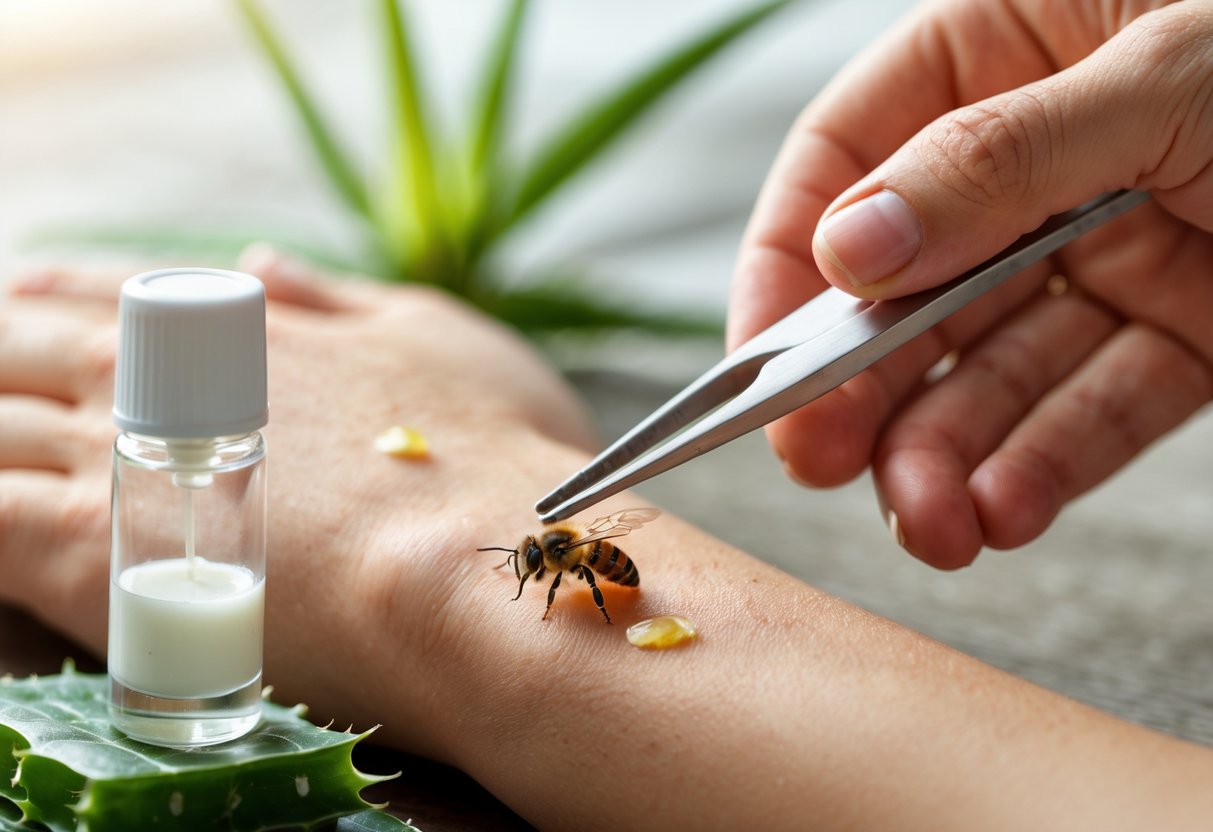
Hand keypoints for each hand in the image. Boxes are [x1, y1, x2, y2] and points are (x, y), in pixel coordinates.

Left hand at [0, 249, 597, 754]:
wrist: (470, 560)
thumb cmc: (483, 447)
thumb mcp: (433, 335)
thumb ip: (335, 302)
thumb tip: (257, 263)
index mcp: (238, 325)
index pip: (113, 295)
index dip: (53, 295)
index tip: (16, 296)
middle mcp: (166, 380)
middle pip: (23, 349)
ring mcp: (118, 462)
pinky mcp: (89, 553)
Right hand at [729, 0, 1212, 567]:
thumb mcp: (1169, 69)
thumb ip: (995, 161)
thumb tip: (847, 246)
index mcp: (1004, 49)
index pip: (849, 159)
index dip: (787, 262)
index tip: (760, 358)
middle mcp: (1041, 160)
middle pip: (911, 286)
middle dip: (868, 387)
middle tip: (827, 462)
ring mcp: (1110, 247)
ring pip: (996, 365)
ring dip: (949, 452)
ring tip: (927, 522)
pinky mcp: (1183, 328)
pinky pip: (1096, 404)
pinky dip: (1046, 462)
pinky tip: (1000, 509)